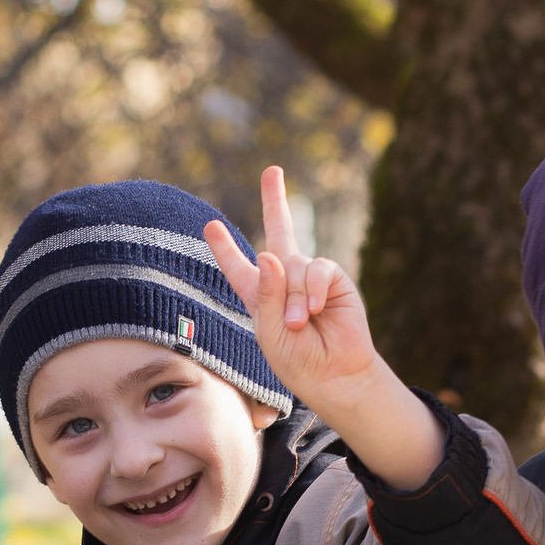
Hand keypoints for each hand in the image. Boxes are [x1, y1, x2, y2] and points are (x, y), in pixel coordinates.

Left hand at [203, 166, 443, 490]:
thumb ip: (266, 294)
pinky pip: (319, 269)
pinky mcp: (334, 280)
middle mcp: (284, 280)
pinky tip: (316, 311)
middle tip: (273, 171)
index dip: (225, 248)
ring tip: (298, 323)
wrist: (334, 373)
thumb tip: (268, 253)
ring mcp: (309, 278)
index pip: (238, 267)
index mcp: (259, 295)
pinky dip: (314, 289)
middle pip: (279, 230)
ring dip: (295, 297)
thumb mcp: (269, 331)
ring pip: (295, 265)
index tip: (210, 225)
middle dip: (276, 200)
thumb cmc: (296, 360)